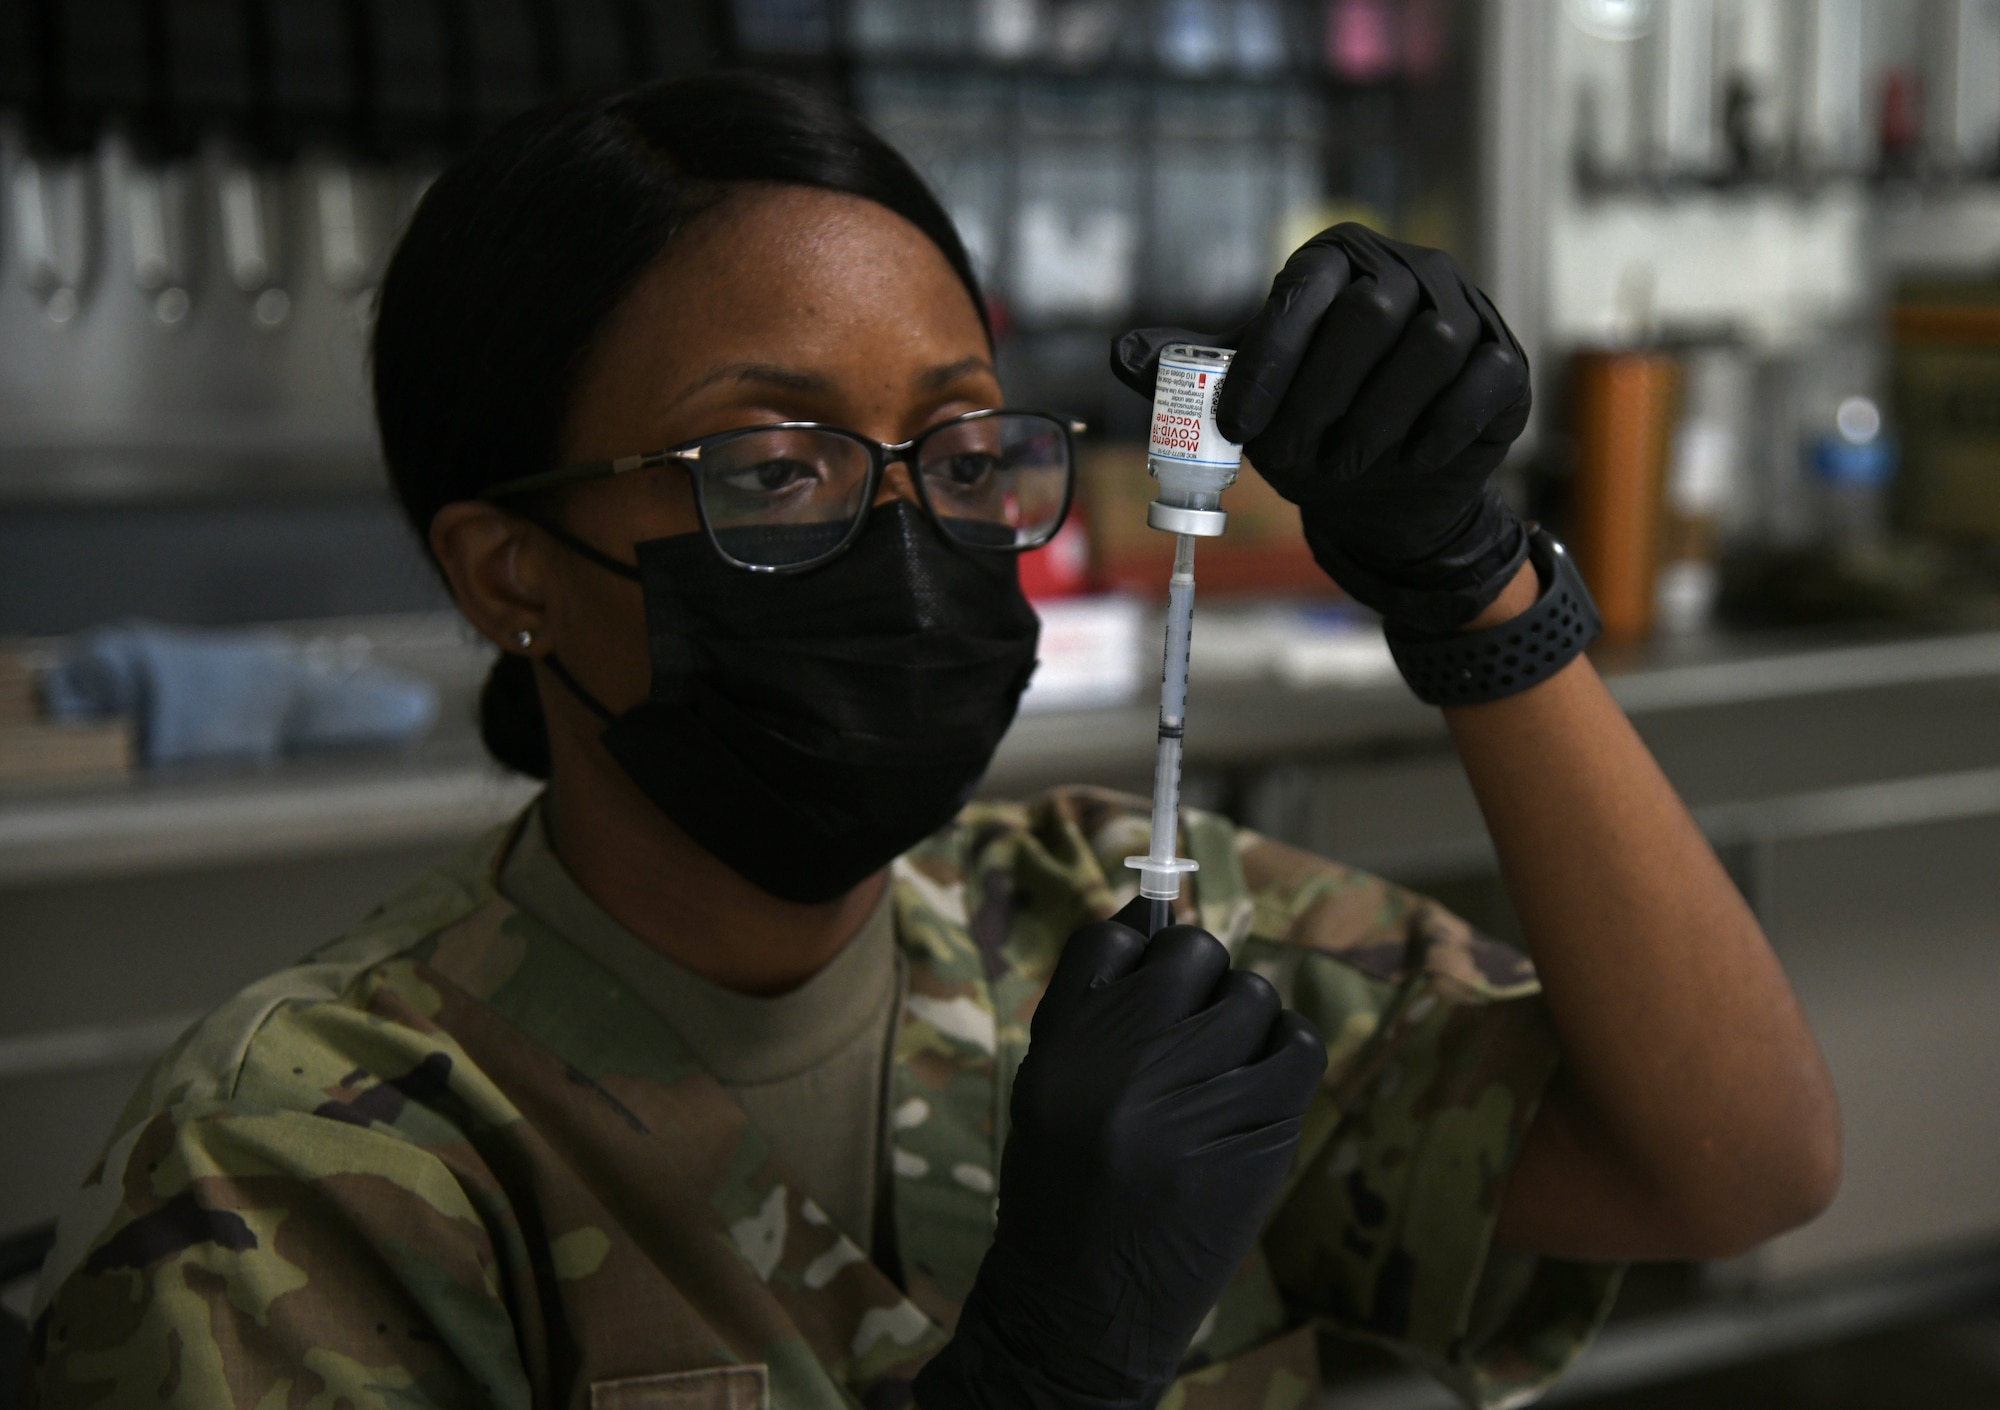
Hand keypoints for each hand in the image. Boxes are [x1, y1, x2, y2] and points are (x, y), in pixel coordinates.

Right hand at [912, 902, 1325, 1409]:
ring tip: (1220, 1071)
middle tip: (1190, 1032)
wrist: (1083, 1310)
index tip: (1153, 970)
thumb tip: (1151, 919)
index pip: (1114, 936)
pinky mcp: (1258, 1135)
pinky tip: (1263, 1080)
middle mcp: (1127, 1058)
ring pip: (1251, 995)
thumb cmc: (1063, 1191)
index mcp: (1061, 1042)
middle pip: (1192, 953)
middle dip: (1198, 981)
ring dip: (1243, 1021)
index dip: (1142, 945)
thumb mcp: (1048, 1088)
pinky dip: (1288, 1050)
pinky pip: (1298, 1047)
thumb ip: (1092, 1006)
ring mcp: (1196, 1095)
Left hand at [1111, 224, 1533, 634]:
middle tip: (1294, 458)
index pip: (1302, 293)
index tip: (1240, 428)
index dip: (1268, 362)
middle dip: (1321, 398)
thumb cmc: (1313, 426)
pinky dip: (1437, 432)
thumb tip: (1121, 353)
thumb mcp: (1248, 398)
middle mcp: (1408, 269)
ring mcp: (1467, 311)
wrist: (1390, 487)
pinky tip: (1408, 461)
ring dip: (1376, 422)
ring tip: (1345, 467)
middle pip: (1370, 314)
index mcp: (1337, 260)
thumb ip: (1188, 372)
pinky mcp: (1507, 362)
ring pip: (1429, 349)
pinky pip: (1480, 385)